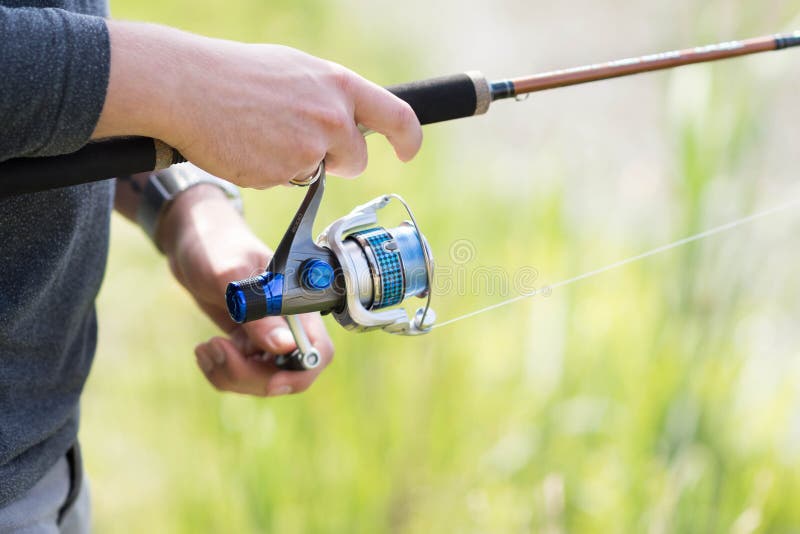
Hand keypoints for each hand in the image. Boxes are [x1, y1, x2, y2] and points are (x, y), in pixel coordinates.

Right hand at [94, 21, 422, 187]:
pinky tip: (247, 147)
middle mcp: (333, 116)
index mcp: (338, 84)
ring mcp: (311, 147)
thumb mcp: (294, 71)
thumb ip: (327, 95)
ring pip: (316, 173)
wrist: (187, 87)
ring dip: (296, 165)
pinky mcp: (287, 173)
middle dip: (336, 160)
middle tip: (300, 144)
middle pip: (356, 159)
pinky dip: (270, 172)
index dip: (409, 138)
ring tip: (260, 134)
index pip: (397, 116)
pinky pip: (287, 183)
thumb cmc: (235, 74)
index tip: (408, 151)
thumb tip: (346, 117)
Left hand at [160, 184, 333, 395]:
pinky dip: (221, 372)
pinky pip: (241, 376)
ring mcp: (268, 339)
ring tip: (205, 349)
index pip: (318, 352)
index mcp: (298, 305)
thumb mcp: (232, 275)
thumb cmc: (216, 247)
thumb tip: (284, 347)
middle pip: (290, 375)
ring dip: (230, 375)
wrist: (192, 245)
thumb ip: (259, 312)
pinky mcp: (248, 345)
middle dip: (252, 376)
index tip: (269, 379)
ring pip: (262, 381)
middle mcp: (288, 326)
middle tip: (217, 351)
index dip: (301, 373)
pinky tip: (205, 350)